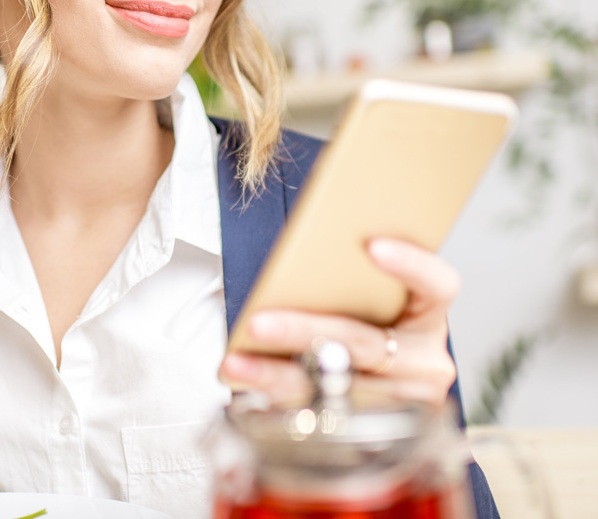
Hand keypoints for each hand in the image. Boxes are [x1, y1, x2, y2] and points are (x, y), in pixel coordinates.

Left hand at [219, 238, 457, 405]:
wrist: (378, 381)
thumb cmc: (364, 322)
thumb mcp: (367, 301)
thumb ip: (348, 283)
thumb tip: (294, 263)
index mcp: (429, 318)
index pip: (439, 286)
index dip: (412, 264)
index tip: (371, 244)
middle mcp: (426, 363)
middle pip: (365, 343)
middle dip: (305, 331)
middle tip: (259, 322)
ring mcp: (404, 402)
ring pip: (337, 389)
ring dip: (278, 376)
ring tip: (237, 364)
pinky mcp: (376, 432)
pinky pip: (322, 416)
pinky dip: (278, 400)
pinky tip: (247, 387)